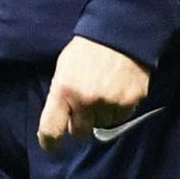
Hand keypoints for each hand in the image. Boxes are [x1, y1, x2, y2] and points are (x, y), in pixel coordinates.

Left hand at [37, 35, 149, 151]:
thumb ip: (61, 95)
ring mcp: (109, 103)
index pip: (51, 128)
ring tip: (103, 92)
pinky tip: (116, 91)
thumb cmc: (86, 50)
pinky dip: (117, 110)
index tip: (50, 146)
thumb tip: (61, 120)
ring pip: (102, 126)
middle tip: (84, 107)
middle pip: (79, 133)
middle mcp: (86, 100)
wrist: (119, 32)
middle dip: (80, 124)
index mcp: (64, 89)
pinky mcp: (130, 102)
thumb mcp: (64, 67)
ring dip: (100, 116)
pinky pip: (120, 118)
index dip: (49, 142)